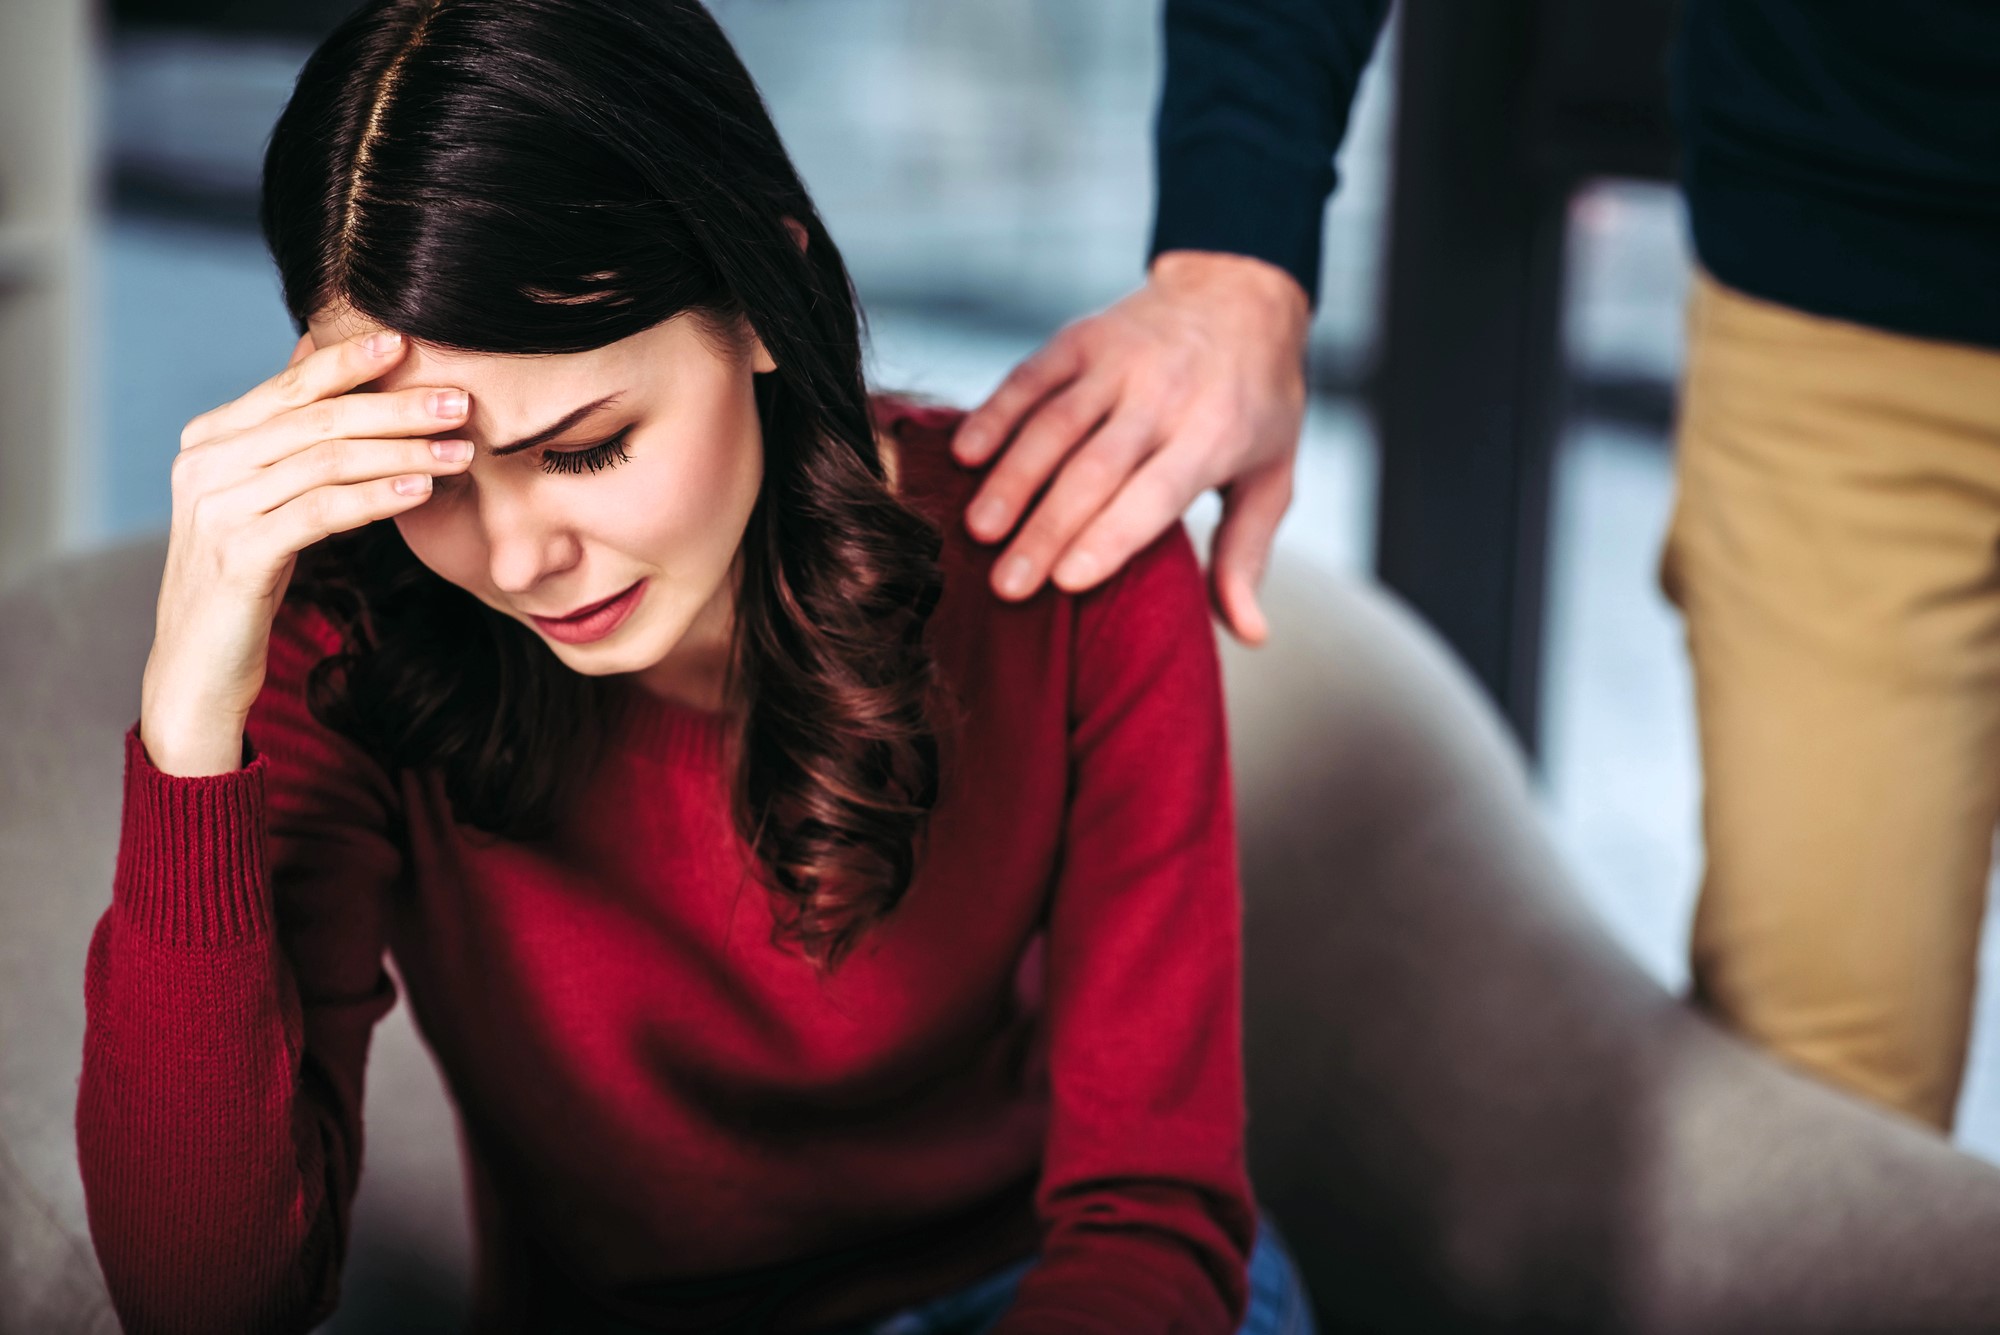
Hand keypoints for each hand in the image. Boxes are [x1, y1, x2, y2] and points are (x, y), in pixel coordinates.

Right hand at [139, 328, 475, 774]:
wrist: (197, 666)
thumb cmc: (246, 578)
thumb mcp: (266, 503)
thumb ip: (294, 449)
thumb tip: (346, 386)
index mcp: (209, 440)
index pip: (289, 387)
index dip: (347, 361)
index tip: (406, 342)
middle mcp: (204, 465)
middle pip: (316, 420)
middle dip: (394, 406)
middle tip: (459, 401)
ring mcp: (215, 508)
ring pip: (325, 462)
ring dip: (402, 452)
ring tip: (459, 451)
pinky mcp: (237, 555)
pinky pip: (320, 512)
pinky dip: (376, 496)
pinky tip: (421, 491)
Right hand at [953, 249, 1309, 644]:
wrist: (1241, 292)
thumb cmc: (1257, 404)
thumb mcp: (1272, 477)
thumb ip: (1246, 556)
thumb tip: (1248, 637)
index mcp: (1213, 436)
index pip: (1154, 494)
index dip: (1109, 536)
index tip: (1065, 581)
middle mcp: (1164, 395)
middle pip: (1094, 470)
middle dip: (1046, 529)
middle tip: (1007, 585)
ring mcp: (1118, 362)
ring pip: (1055, 425)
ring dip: (1012, 479)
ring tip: (979, 531)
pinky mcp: (1082, 338)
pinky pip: (1031, 378)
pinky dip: (995, 413)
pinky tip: (964, 455)